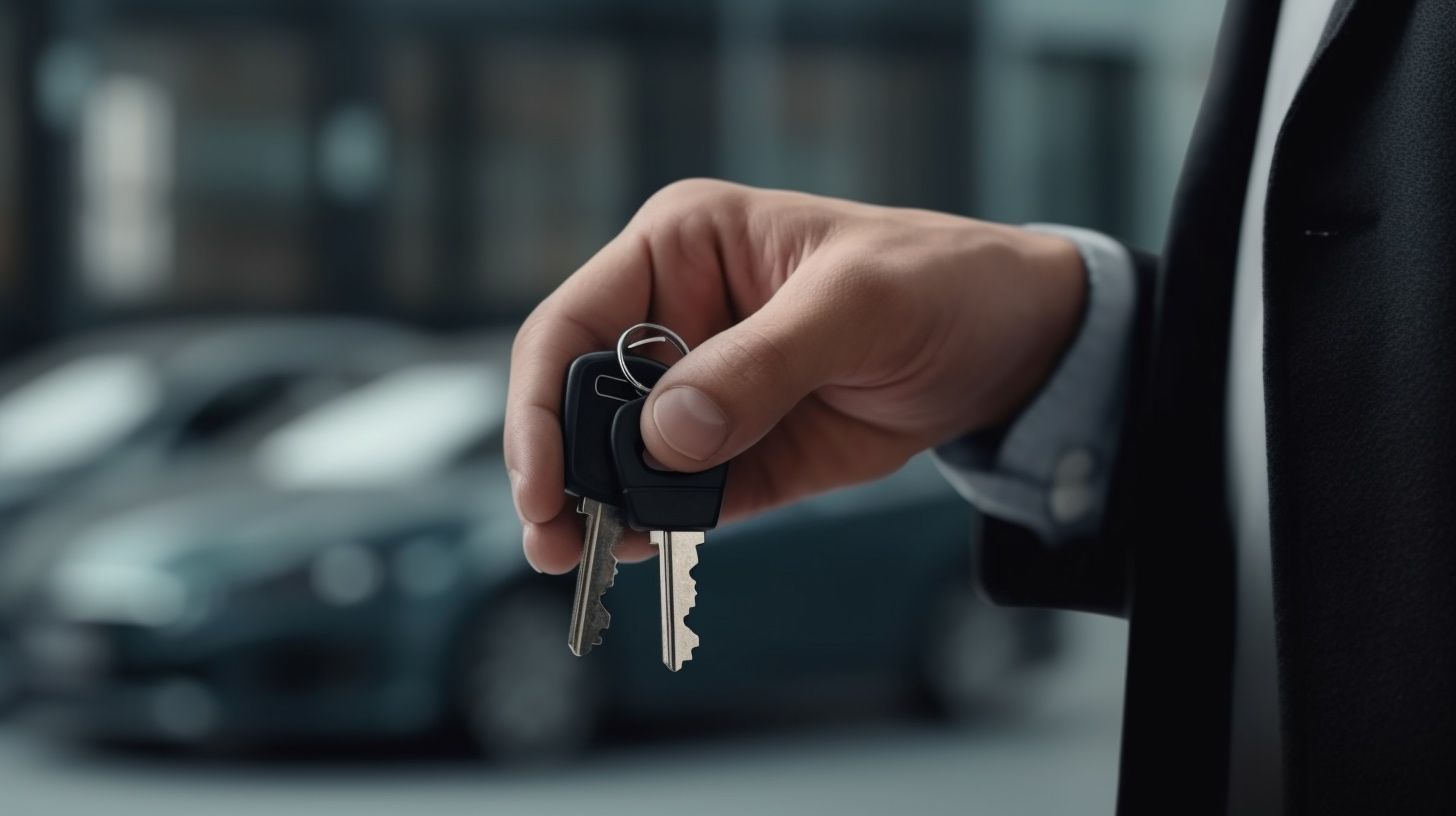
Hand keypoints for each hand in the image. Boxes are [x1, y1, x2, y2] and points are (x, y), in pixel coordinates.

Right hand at [505, 180, 1085, 572]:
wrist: (1015, 344)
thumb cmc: (941, 283)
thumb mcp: (857, 306)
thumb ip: (760, 366)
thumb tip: (664, 437)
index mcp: (682, 246)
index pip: (573, 323)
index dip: (541, 403)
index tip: (544, 481)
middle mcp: (675, 315)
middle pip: (581, 400)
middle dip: (563, 468)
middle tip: (560, 540)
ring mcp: (705, 390)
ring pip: (621, 458)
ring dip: (601, 507)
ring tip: (586, 559)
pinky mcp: (740, 452)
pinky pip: (680, 496)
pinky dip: (657, 526)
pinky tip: (643, 550)